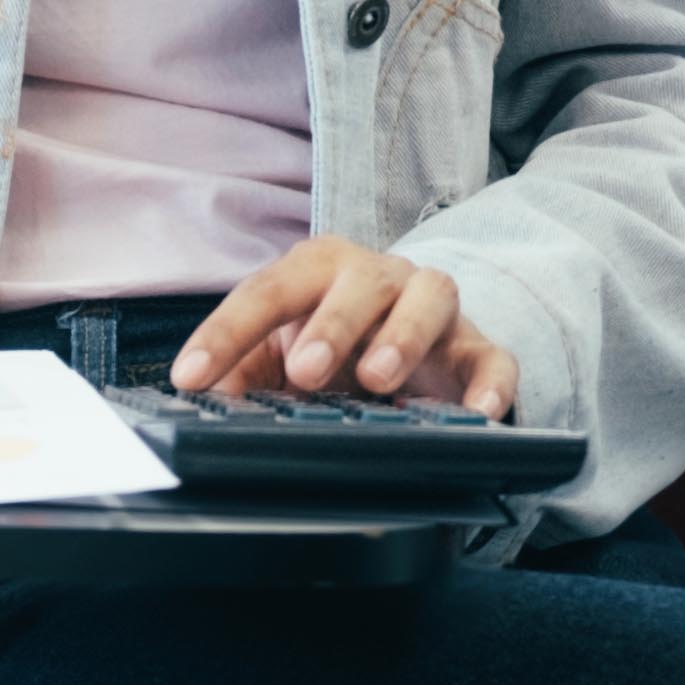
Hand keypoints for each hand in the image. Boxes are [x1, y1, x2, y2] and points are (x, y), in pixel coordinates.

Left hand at [170, 238, 520, 412]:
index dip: (226, 333)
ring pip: (430, 298)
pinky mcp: (476, 348)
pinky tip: (476, 412)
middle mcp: (377, 277)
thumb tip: (202, 401)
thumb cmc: (334, 344)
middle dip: (331, 325)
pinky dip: (490, 382)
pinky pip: (493, 357)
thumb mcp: (277, 356)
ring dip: (404, 335)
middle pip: (358, 283)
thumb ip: (241, 372)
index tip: (191, 377)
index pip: (266, 292)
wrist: (411, 344)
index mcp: (317, 272)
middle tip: (306, 371)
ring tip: (378, 380)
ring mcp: (432, 307)